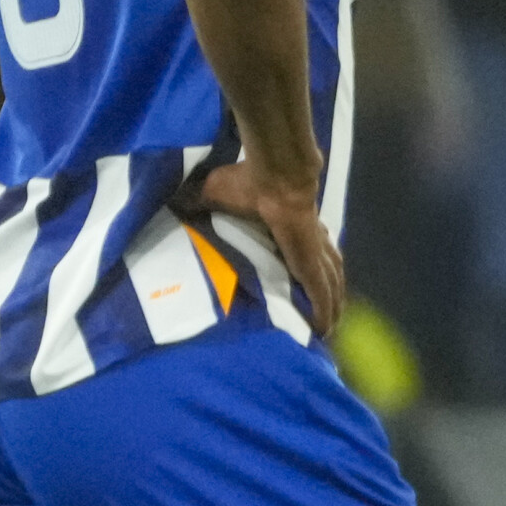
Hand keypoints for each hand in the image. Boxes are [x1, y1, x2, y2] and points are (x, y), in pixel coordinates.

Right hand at [187, 154, 345, 335]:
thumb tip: (173, 202)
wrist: (275, 176)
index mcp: (291, 225)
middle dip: (330, 295)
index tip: (304, 287)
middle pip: (327, 273)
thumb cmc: (246, 182)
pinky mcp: (310, 261)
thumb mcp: (214, 192)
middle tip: (325, 318)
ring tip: (328, 330)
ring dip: (332, 307)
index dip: (308, 269)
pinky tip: (323, 330)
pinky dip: (324, 312)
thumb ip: (197, 201)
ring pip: (330, 285)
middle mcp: (308, 240)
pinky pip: (322, 293)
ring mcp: (313, 251)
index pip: (304, 252)